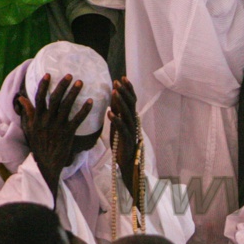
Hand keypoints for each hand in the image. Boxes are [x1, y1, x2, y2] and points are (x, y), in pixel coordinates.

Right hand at [18, 74, 94, 197]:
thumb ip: (28, 113)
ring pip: (66, 107)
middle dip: (62, 86)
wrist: (47, 163)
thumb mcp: (30, 128)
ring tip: (81, 83)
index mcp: (37, 118)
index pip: (39, 98)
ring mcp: (58, 127)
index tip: (48, 74)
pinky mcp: (68, 134)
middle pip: (55, 99)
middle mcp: (47, 120)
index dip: (43, 86)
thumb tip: (21, 98)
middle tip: (70, 75)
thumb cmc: (39, 145)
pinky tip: (91, 102)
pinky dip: (84, 110)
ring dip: (74, 94)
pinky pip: (77, 119)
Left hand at [109, 77, 139, 198]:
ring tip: (114, 92)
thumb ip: (118, 113)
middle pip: (131, 104)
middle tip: (117, 81)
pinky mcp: (127, 140)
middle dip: (124, 92)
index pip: (132, 100)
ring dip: (120, 102)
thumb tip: (112, 98)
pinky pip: (122, 128)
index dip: (128, 89)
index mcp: (132, 118)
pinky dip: (116, 119)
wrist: (127, 165)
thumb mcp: (118, 126)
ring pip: (128, 114)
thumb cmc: (121, 145)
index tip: (122, 78)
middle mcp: (134, 123)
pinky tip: (110, 112)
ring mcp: (131, 131)